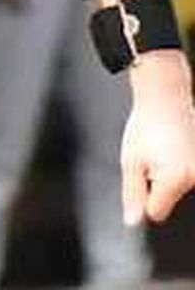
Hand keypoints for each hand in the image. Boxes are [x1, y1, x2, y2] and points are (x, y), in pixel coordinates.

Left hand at [122, 50, 194, 223]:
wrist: (165, 96)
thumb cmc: (146, 124)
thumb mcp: (130, 160)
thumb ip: (132, 193)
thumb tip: (133, 222)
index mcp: (176, 179)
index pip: (156, 212)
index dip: (144, 197)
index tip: (142, 175)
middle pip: (169, 199)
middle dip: (157, 183)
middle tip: (152, 156)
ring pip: (179, 188)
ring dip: (168, 174)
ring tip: (162, 148)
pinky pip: (187, 176)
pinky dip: (178, 166)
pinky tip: (172, 147)